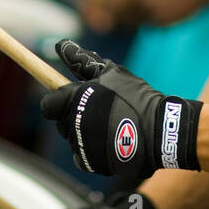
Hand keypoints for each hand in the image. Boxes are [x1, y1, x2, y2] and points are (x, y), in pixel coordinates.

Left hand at [40, 40, 201, 176]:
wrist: (160, 130)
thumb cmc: (136, 97)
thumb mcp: (112, 73)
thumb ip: (82, 60)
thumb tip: (61, 45)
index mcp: (76, 100)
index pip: (48, 105)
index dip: (59, 102)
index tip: (72, 100)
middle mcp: (75, 124)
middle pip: (61, 123)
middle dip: (74, 116)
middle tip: (99, 111)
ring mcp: (81, 146)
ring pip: (72, 139)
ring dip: (84, 133)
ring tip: (108, 126)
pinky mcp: (90, 163)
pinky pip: (81, 156)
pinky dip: (90, 150)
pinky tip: (107, 141)